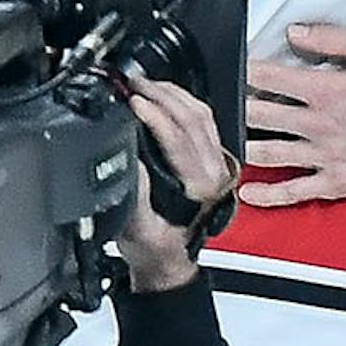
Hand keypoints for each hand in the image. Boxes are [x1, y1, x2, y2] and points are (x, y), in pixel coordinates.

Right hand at [115, 74, 236, 292]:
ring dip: (173, 93)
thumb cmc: (154, 249)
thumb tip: (128, 157)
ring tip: (145, 83)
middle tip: (134, 83)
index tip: (133, 101)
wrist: (169, 263)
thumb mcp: (136, 229)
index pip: (180, 139)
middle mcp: (214, 172)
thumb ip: (135, 196)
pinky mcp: (212, 157)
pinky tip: (163, 94)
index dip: (156, 115)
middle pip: (194, 119)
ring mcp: (217, 163)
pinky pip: (204, 120)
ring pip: (202, 115)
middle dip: (162, 95)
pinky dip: (182, 101)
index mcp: (199, 187)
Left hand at [238, 25, 345, 206]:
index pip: (272, 79)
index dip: (247, 71)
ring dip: (244, 146)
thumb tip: (296, 33)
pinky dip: (269, 195)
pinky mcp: (338, 181)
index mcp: (329, 90)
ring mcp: (326, 156)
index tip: (236, 68)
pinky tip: (249, 192)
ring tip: (226, 142)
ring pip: (270, 153)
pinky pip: (296, 192)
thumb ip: (334, 39)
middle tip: (225, 104)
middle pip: (262, 116)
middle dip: (238, 108)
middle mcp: (320, 124)